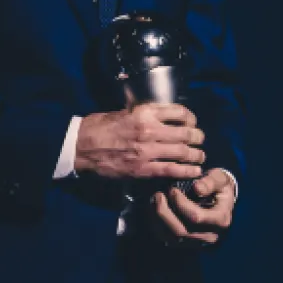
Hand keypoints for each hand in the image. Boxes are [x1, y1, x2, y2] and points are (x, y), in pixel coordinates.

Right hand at [73, 103, 204, 180]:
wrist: (81, 145)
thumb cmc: (101, 126)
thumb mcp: (126, 111)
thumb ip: (147, 113)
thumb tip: (165, 117)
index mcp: (145, 112)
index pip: (179, 112)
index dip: (191, 118)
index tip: (192, 123)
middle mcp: (149, 130)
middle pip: (185, 133)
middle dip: (198, 137)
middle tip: (200, 140)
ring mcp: (147, 150)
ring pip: (182, 152)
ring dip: (196, 155)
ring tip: (200, 156)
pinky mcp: (142, 169)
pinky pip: (171, 170)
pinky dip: (186, 171)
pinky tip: (195, 171)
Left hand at [149, 168, 235, 247]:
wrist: (222, 201)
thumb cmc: (220, 187)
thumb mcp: (220, 179)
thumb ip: (211, 182)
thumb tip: (197, 188)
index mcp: (221, 220)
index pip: (196, 217)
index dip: (181, 204)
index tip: (173, 190)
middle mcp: (210, 236)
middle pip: (181, 231)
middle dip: (165, 213)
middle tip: (158, 195)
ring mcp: (198, 243)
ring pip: (171, 237)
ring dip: (158, 220)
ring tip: (154, 201)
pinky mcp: (187, 244)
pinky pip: (167, 239)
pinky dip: (158, 226)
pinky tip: (154, 211)